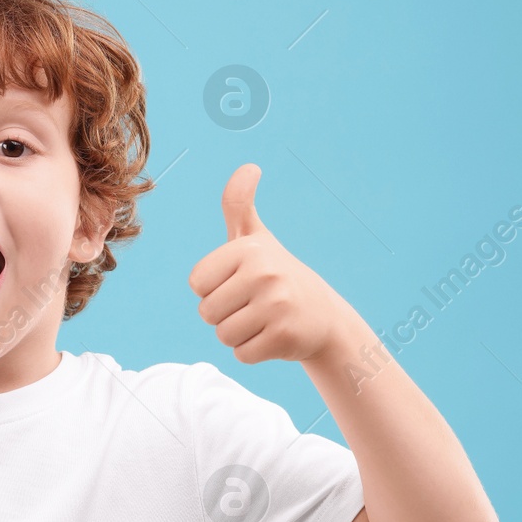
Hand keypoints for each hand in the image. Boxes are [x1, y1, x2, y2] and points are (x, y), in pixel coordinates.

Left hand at [188, 164, 350, 364]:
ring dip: (238, 335)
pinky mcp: (284, 336)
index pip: (197, 283)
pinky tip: (273, 337)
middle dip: (224, 315)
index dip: (213, 289)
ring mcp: (276, 305)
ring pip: (223, 335)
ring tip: (263, 320)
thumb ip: (239, 204)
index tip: (240, 283)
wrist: (324, 317)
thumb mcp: (256, 239)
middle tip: (253, 305)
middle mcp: (264, 273)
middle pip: (207, 312)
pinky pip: (242, 354)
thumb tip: (249, 167)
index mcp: (249, 249)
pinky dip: (253, 351)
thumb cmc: (277, 275)